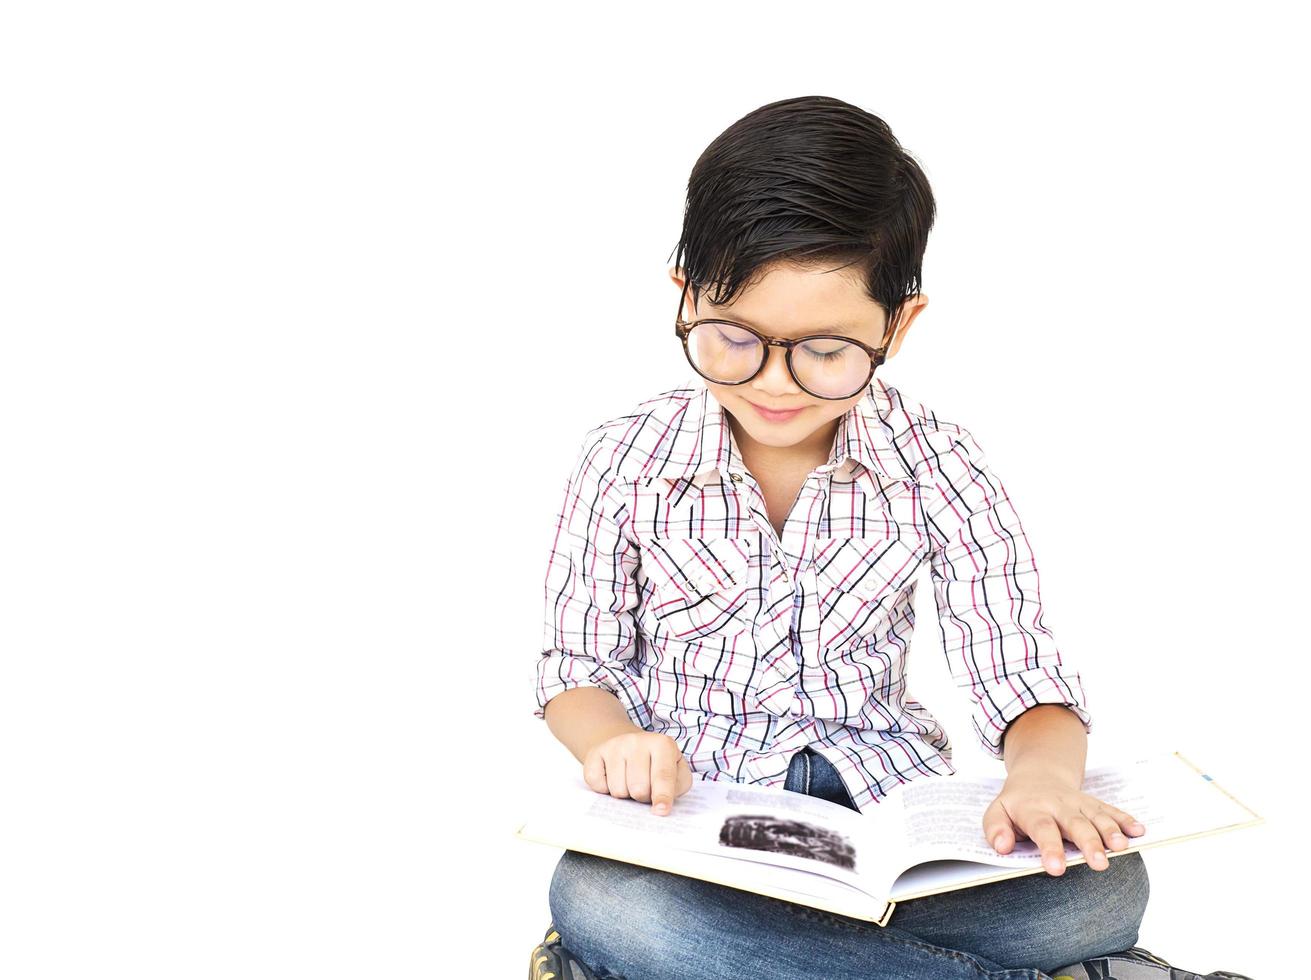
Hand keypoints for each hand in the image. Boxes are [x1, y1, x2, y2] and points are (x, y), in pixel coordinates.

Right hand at [583, 731, 693, 815]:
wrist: (628, 745)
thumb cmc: (656, 765)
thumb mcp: (676, 771)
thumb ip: (676, 787)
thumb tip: (661, 807)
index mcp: (663, 744)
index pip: (663, 776)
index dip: (663, 796)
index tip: (661, 811)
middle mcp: (637, 741)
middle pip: (639, 789)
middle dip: (642, 797)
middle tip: (644, 787)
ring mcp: (614, 745)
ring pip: (618, 791)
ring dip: (624, 794)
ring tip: (628, 781)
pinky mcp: (595, 753)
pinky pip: (597, 785)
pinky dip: (604, 789)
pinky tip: (611, 777)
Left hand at [982, 771, 1147, 874]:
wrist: (1038, 774)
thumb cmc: (1017, 804)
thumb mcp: (997, 812)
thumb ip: (995, 829)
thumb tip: (1001, 847)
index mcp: (1032, 809)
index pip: (1041, 828)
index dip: (1049, 848)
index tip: (1056, 869)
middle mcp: (1058, 805)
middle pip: (1075, 824)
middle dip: (1088, 843)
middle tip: (1099, 864)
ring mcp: (1079, 803)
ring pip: (1097, 816)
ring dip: (1111, 831)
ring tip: (1121, 848)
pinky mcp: (1094, 804)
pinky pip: (1112, 810)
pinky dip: (1126, 820)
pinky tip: (1140, 831)